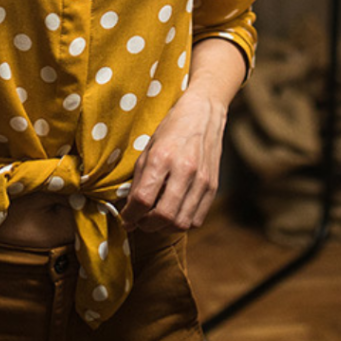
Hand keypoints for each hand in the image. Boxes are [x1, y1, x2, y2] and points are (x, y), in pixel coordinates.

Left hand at [121, 87, 227, 232]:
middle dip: (146, 225)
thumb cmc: (172, 130)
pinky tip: (175, 211)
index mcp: (163, 157)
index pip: (142, 200)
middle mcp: (185, 169)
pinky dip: (183, 222)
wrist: (204, 112)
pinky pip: (197, 219)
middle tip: (140, 220)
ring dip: (164, 227)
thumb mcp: (148, 150)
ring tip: (157, 218)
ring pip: (181, 222)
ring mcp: (202, 178)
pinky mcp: (213, 185)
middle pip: (163, 216)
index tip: (126, 218)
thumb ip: (138, 183)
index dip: (129, 216)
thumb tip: (129, 216)